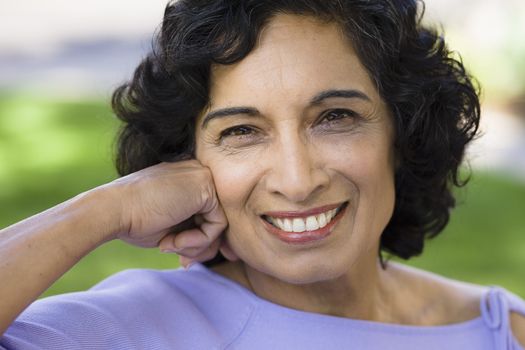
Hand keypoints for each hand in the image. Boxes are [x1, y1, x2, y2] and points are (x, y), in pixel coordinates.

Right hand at [106, 160, 237, 265]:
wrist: (113, 210)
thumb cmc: (134, 221)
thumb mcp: (171, 230)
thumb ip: (195, 234)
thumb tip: (219, 252)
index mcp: (187, 180)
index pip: (209, 215)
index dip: (201, 242)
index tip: (185, 260)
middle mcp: (197, 174)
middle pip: (217, 220)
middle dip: (202, 247)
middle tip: (182, 261)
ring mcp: (203, 177)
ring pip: (219, 224)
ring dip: (197, 246)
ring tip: (170, 247)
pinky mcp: (206, 186)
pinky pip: (218, 225)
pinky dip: (198, 241)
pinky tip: (174, 241)